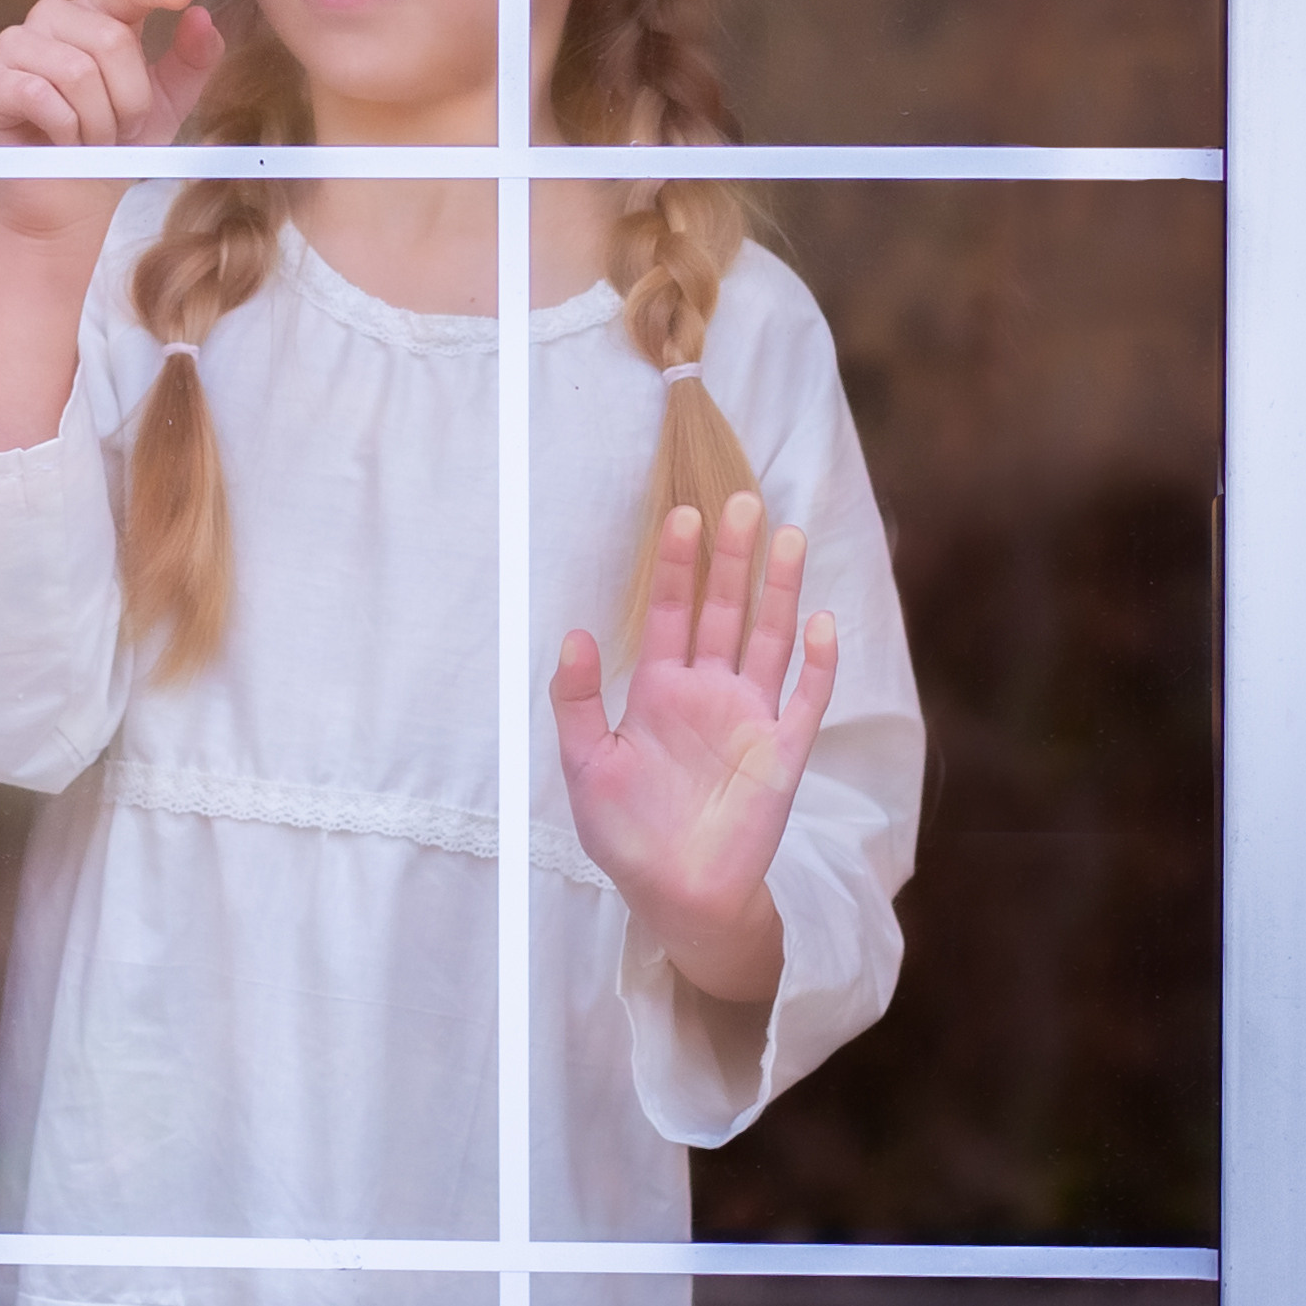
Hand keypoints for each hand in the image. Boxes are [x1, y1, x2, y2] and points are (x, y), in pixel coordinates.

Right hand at [0, 0, 224, 241]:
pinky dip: (64, 130)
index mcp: (96, 15)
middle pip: (110, 38)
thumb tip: (202, 17)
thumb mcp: (165, 105)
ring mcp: (13, 45)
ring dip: (97, 121)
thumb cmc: (112, 147)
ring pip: (77, 71)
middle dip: (129, 99)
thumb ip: (189, 62)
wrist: (68, 204)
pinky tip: (60, 143)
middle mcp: (52, 18)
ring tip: (91, 140)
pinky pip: (39, 95)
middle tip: (119, 130)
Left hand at [548, 492, 837, 1004]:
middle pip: (724, 610)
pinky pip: (805, 702)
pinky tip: (821, 623)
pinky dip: (817, 665)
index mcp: (660, 689)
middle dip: (732, 558)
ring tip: (786, 537)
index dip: (677, 564)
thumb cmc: (626, 832)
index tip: (683, 516)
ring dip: (778, 591)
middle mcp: (708, 692)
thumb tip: (573, 635)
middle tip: (742, 500)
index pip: (671, 610)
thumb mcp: (584, 763)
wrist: (674, 895)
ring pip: (767, 640)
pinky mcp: (781, 755)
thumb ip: (575, 700)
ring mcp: (749, 719)